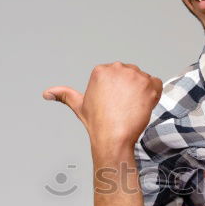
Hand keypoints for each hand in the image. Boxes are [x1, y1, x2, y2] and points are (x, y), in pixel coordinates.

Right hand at [43, 62, 162, 147]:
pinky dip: (154, 96)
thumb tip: (46, 93)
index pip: (118, 76)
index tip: (115, 104)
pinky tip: (143, 107)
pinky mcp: (148, 84)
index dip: (119, 91)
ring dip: (142, 93)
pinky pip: (157, 85)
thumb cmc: (97, 124)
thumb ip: (64, 94)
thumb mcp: (79, 106)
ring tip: (132, 109)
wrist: (113, 137)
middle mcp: (117, 68)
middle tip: (124, 108)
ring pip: (144, 81)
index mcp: (101, 70)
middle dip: (131, 90)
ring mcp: (134, 75)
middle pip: (131, 75)